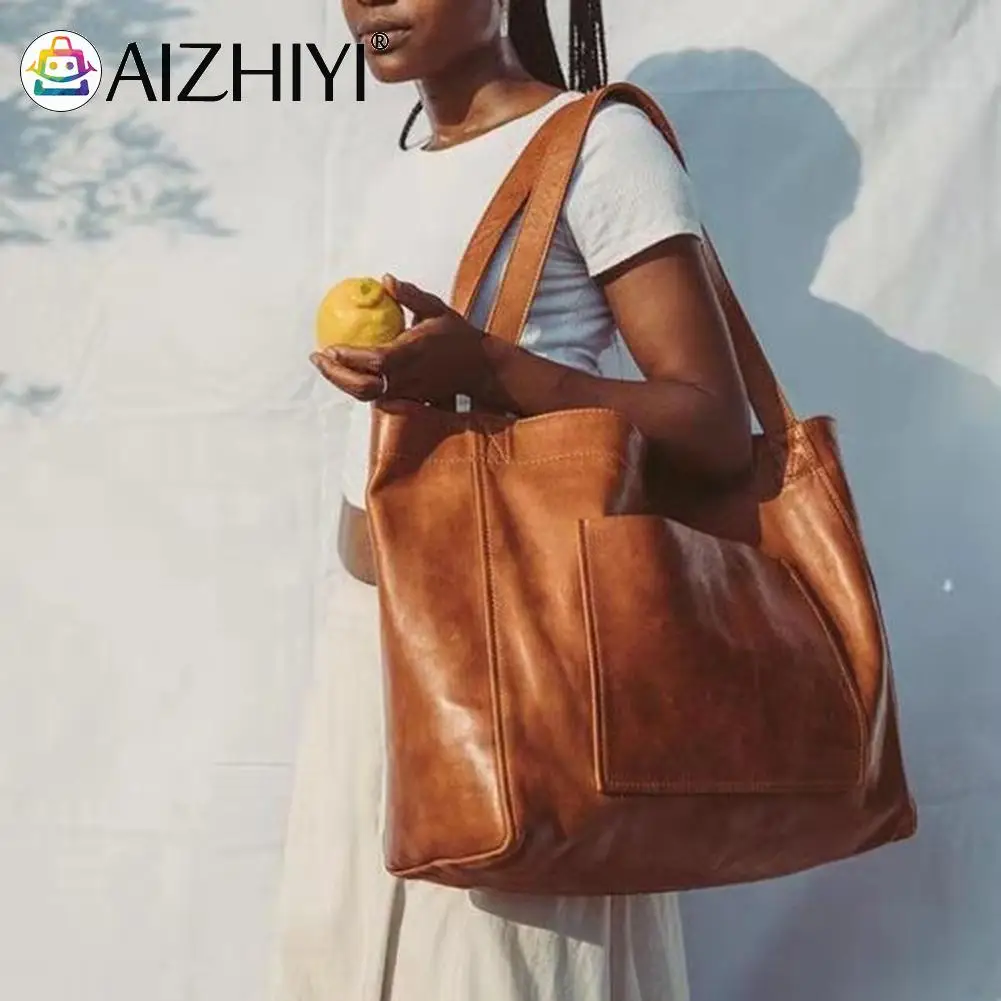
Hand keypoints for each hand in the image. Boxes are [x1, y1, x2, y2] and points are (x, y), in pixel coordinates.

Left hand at [310, 275, 488, 404]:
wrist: (479, 368)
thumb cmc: (457, 335)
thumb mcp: (436, 308)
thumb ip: (410, 295)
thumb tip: (385, 278)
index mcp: (411, 354)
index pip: (373, 360)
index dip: (348, 357)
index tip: (328, 347)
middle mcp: (406, 378)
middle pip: (363, 387)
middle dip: (335, 376)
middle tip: (317, 358)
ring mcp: (407, 393)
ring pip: (367, 396)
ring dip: (343, 383)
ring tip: (327, 366)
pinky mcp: (408, 401)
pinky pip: (377, 398)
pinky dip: (357, 388)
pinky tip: (346, 375)